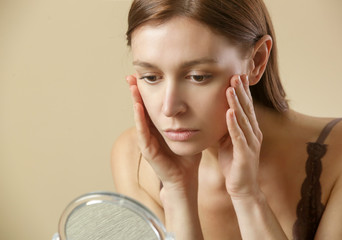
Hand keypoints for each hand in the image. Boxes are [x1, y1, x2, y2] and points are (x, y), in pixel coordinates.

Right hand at [126, 75, 201, 191]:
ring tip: (132, 86)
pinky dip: (139, 119)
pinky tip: (138, 106)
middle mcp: (150, 132)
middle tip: (131, 75)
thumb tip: (203, 100)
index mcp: (159, 127)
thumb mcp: (189, 132)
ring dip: (135, 101)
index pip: (151, 105)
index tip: (143, 75)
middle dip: (136, 92)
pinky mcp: (148, 151)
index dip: (147, 91)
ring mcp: (147, 141)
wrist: (186, 177)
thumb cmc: (188, 156)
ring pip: (139, 118)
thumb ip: (191, 118)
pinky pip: (143, 132)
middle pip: (141, 108)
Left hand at [218, 74, 262, 198]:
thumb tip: (217, 112)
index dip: (242, 91)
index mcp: (249, 129)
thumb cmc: (234, 163)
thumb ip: (226, 127)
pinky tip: (229, 113)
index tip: (237, 75)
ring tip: (230, 88)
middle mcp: (253, 133)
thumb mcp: (229, 141)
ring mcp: (250, 144)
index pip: (246, 106)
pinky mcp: (245, 154)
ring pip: (243, 120)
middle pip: (247, 109)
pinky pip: (238, 137)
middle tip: (235, 74)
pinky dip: (234, 124)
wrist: (243, 187)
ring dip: (237, 103)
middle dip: (241, 91)